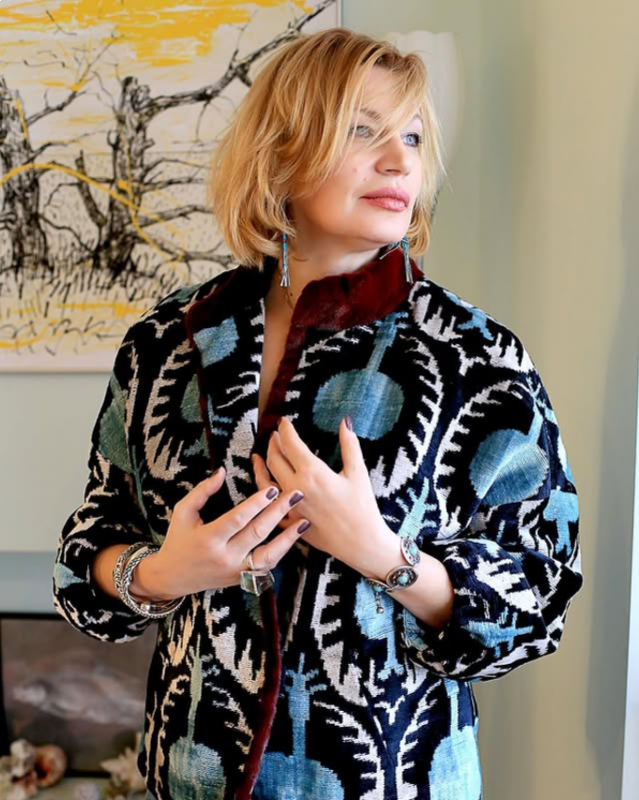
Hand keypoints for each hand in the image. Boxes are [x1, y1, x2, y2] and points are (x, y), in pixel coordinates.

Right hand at [134, 466, 307, 600]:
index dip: (256, 504)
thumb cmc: (178, 540)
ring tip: (304, 520)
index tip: (272, 488)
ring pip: (268, 555)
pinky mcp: (243, 579)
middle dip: (278, 512)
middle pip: (257, 533)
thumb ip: (202, 491)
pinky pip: (267, 566)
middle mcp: (225, 557)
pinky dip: (282, 551)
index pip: (237, 519)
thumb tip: (222, 471)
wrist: (173, 577)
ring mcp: (236, 571)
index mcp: (208, 539)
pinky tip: (293, 536)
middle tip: (296, 495)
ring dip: (288, 538)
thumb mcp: (183, 512)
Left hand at [264, 417, 396, 577]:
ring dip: (260, 467)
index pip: (291, 444)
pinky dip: (264, 493)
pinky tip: (264, 488)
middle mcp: (296, 488)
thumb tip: (345, 421)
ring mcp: (290, 507)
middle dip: (273, 444)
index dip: (285, 430)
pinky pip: (269, 505)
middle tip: (275, 436)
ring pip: (265, 482)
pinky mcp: (290, 522)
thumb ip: (349, 445)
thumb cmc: (362, 508)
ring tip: (258, 457)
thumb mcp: (358, 472)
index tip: (284, 422)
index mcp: (312, 473)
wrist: (361, 543)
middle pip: (275, 460)